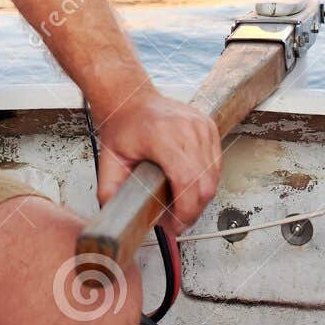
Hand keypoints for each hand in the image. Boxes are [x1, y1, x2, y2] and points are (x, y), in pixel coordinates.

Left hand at [91, 89, 221, 234]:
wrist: (131, 99)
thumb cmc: (123, 126)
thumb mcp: (108, 159)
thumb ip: (110, 191)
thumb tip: (115, 218)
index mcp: (161, 135)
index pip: (186, 180)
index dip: (185, 210)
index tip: (174, 225)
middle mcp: (186, 128)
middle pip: (205, 183)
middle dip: (193, 211)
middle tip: (177, 222)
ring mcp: (201, 125)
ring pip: (214, 176)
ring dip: (200, 198)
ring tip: (181, 205)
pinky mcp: (209, 126)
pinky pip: (216, 164)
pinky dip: (206, 180)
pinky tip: (189, 186)